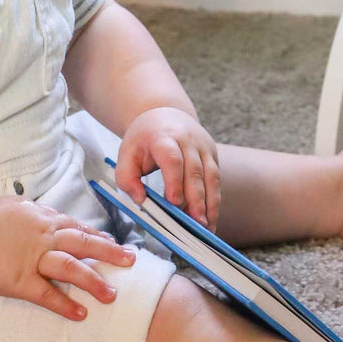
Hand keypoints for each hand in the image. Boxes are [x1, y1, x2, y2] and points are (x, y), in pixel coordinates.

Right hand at [0, 196, 135, 320]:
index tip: (116, 244)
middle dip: (110, 253)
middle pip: (85, 244)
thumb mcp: (21, 206)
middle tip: (131, 261)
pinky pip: (47, 294)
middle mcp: (47, 239)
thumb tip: (52, 213)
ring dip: (94, 281)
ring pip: (71, 269)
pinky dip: (65, 304)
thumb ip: (40, 212)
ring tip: (112, 295)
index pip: (80, 229)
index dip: (101, 237)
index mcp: (48, 221)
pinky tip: (81, 313)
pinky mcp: (20, 281)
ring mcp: (34, 261)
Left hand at [116, 106, 220, 229]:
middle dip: (197, 199)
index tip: (174, 203)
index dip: (175, 181)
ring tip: (206, 228)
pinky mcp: (213, 154)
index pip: (172, 159)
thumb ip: (126, 178)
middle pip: (195, 171)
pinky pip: (216, 180)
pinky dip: (214, 201)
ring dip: (210, 203)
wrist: (165, 114)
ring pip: (211, 176)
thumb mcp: (126, 153)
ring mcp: (204, 146)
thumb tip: (140, 200)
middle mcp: (188, 140)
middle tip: (196, 224)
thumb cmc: (144, 139)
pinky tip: (210, 220)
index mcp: (163, 137)